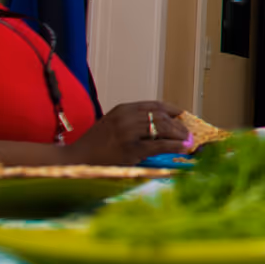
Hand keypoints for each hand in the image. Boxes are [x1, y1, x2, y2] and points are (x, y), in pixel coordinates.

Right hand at [71, 101, 189, 164]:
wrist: (76, 158)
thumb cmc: (95, 144)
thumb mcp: (113, 124)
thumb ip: (133, 121)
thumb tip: (161, 125)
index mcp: (123, 109)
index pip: (154, 105)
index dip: (171, 109)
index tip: (181, 115)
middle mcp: (126, 117)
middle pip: (161, 116)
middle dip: (178, 125)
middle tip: (188, 132)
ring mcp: (128, 132)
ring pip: (163, 128)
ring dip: (179, 134)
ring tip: (188, 140)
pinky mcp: (131, 149)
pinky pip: (159, 145)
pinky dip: (174, 146)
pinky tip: (183, 148)